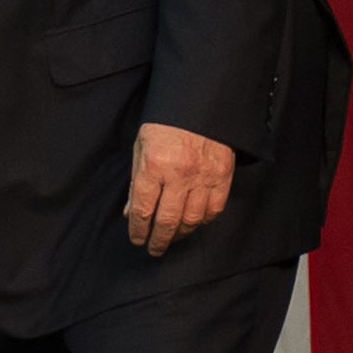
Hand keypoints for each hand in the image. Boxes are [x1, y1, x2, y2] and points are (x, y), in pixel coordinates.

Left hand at [124, 121, 233, 256]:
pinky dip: (202, 221)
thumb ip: (135, 182)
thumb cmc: (164, 126)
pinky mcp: (222, 177)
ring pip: (191, 220)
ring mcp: (203, 177)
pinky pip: (214, 209)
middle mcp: (179, 175)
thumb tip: (129, 213)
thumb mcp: (141, 148)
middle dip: (158, 240)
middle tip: (154, 248)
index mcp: (153, 166)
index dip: (138, 229)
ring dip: (180, 234)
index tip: (136, 239)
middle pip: (167, 221)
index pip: (142, 209)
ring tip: (171, 238)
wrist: (199, 104)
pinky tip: (193, 223)